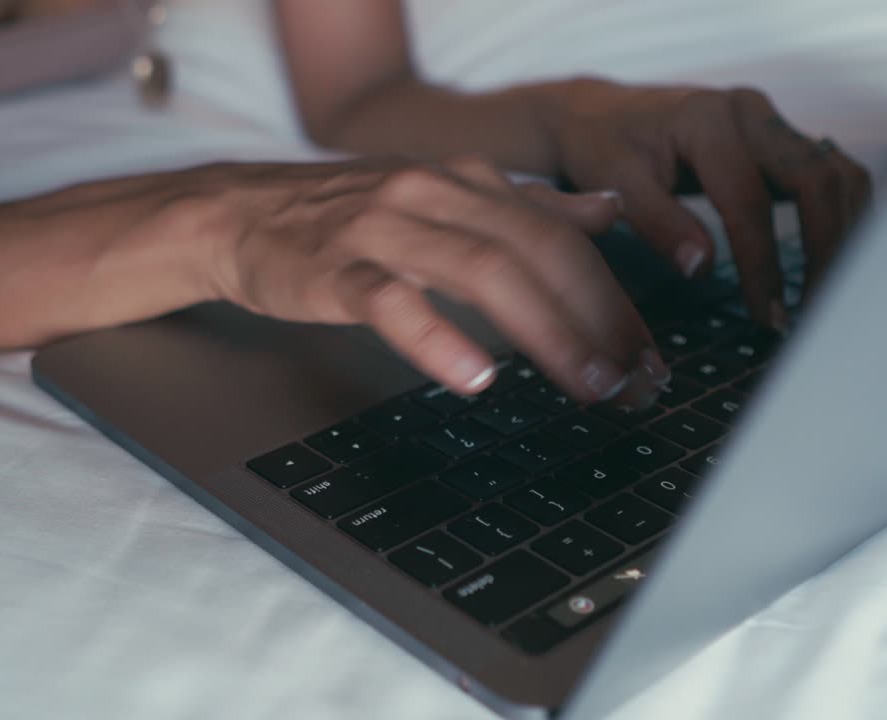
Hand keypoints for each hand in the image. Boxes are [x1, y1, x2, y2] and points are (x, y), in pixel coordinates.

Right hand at [194, 156, 671, 404]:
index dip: (613, 297)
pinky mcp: (334, 267)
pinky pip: (392, 300)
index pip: (560, 237)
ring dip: (547, 331)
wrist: (239, 213)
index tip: (647, 354)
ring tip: (587, 383)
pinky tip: (474, 378)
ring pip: (482, 271)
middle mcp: (434, 194)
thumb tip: (606, 212)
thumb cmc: (347, 219)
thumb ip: (526, 207)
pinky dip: (438, 338)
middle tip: (633, 381)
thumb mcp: (445, 200)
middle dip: (597, 318)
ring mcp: (383, 228)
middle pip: (536, 252)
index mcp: (467, 181)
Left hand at [536, 79, 871, 328]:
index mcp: (708, 120)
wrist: (600, 112)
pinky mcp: (780, 139)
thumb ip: (658, 224)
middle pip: (818, 180)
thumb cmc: (603, 146)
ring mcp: (771, 122)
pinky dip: (842, 216)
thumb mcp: (615, 183)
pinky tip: (835, 260)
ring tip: (831, 293)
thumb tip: (703, 268)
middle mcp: (751, 113)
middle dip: (826, 250)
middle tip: (815, 312)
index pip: (751, 200)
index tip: (768, 315)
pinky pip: (831, 174)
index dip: (763, 263)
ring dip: (846, 233)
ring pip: (837, 174)